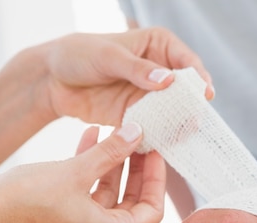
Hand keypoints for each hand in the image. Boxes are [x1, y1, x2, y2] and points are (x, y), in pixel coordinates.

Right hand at [0, 123, 164, 222]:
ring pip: (107, 197)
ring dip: (110, 165)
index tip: (155, 151)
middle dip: (135, 168)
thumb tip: (137, 133)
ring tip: (114, 132)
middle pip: (131, 203)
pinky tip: (88, 140)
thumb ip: (111, 152)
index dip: (157, 178)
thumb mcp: (77, 171)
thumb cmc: (26, 202)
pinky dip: (89, 173)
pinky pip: (86, 198)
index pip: (153, 210)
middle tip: (139, 139)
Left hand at [39, 28, 213, 125]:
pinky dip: (162, 134)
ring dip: (180, 122)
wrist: (52, 80)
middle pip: (185, 89)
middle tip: (197, 118)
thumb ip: (138, 69)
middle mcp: (159, 71)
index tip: (204, 93)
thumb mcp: (108, 57)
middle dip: (192, 104)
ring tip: (186, 133)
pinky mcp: (138, 115)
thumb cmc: (78, 55)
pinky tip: (168, 142)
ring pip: (174, 110)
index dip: (198, 77)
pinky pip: (156, 126)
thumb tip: (168, 81)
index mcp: (158, 46)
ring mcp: (150, 95)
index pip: (187, 61)